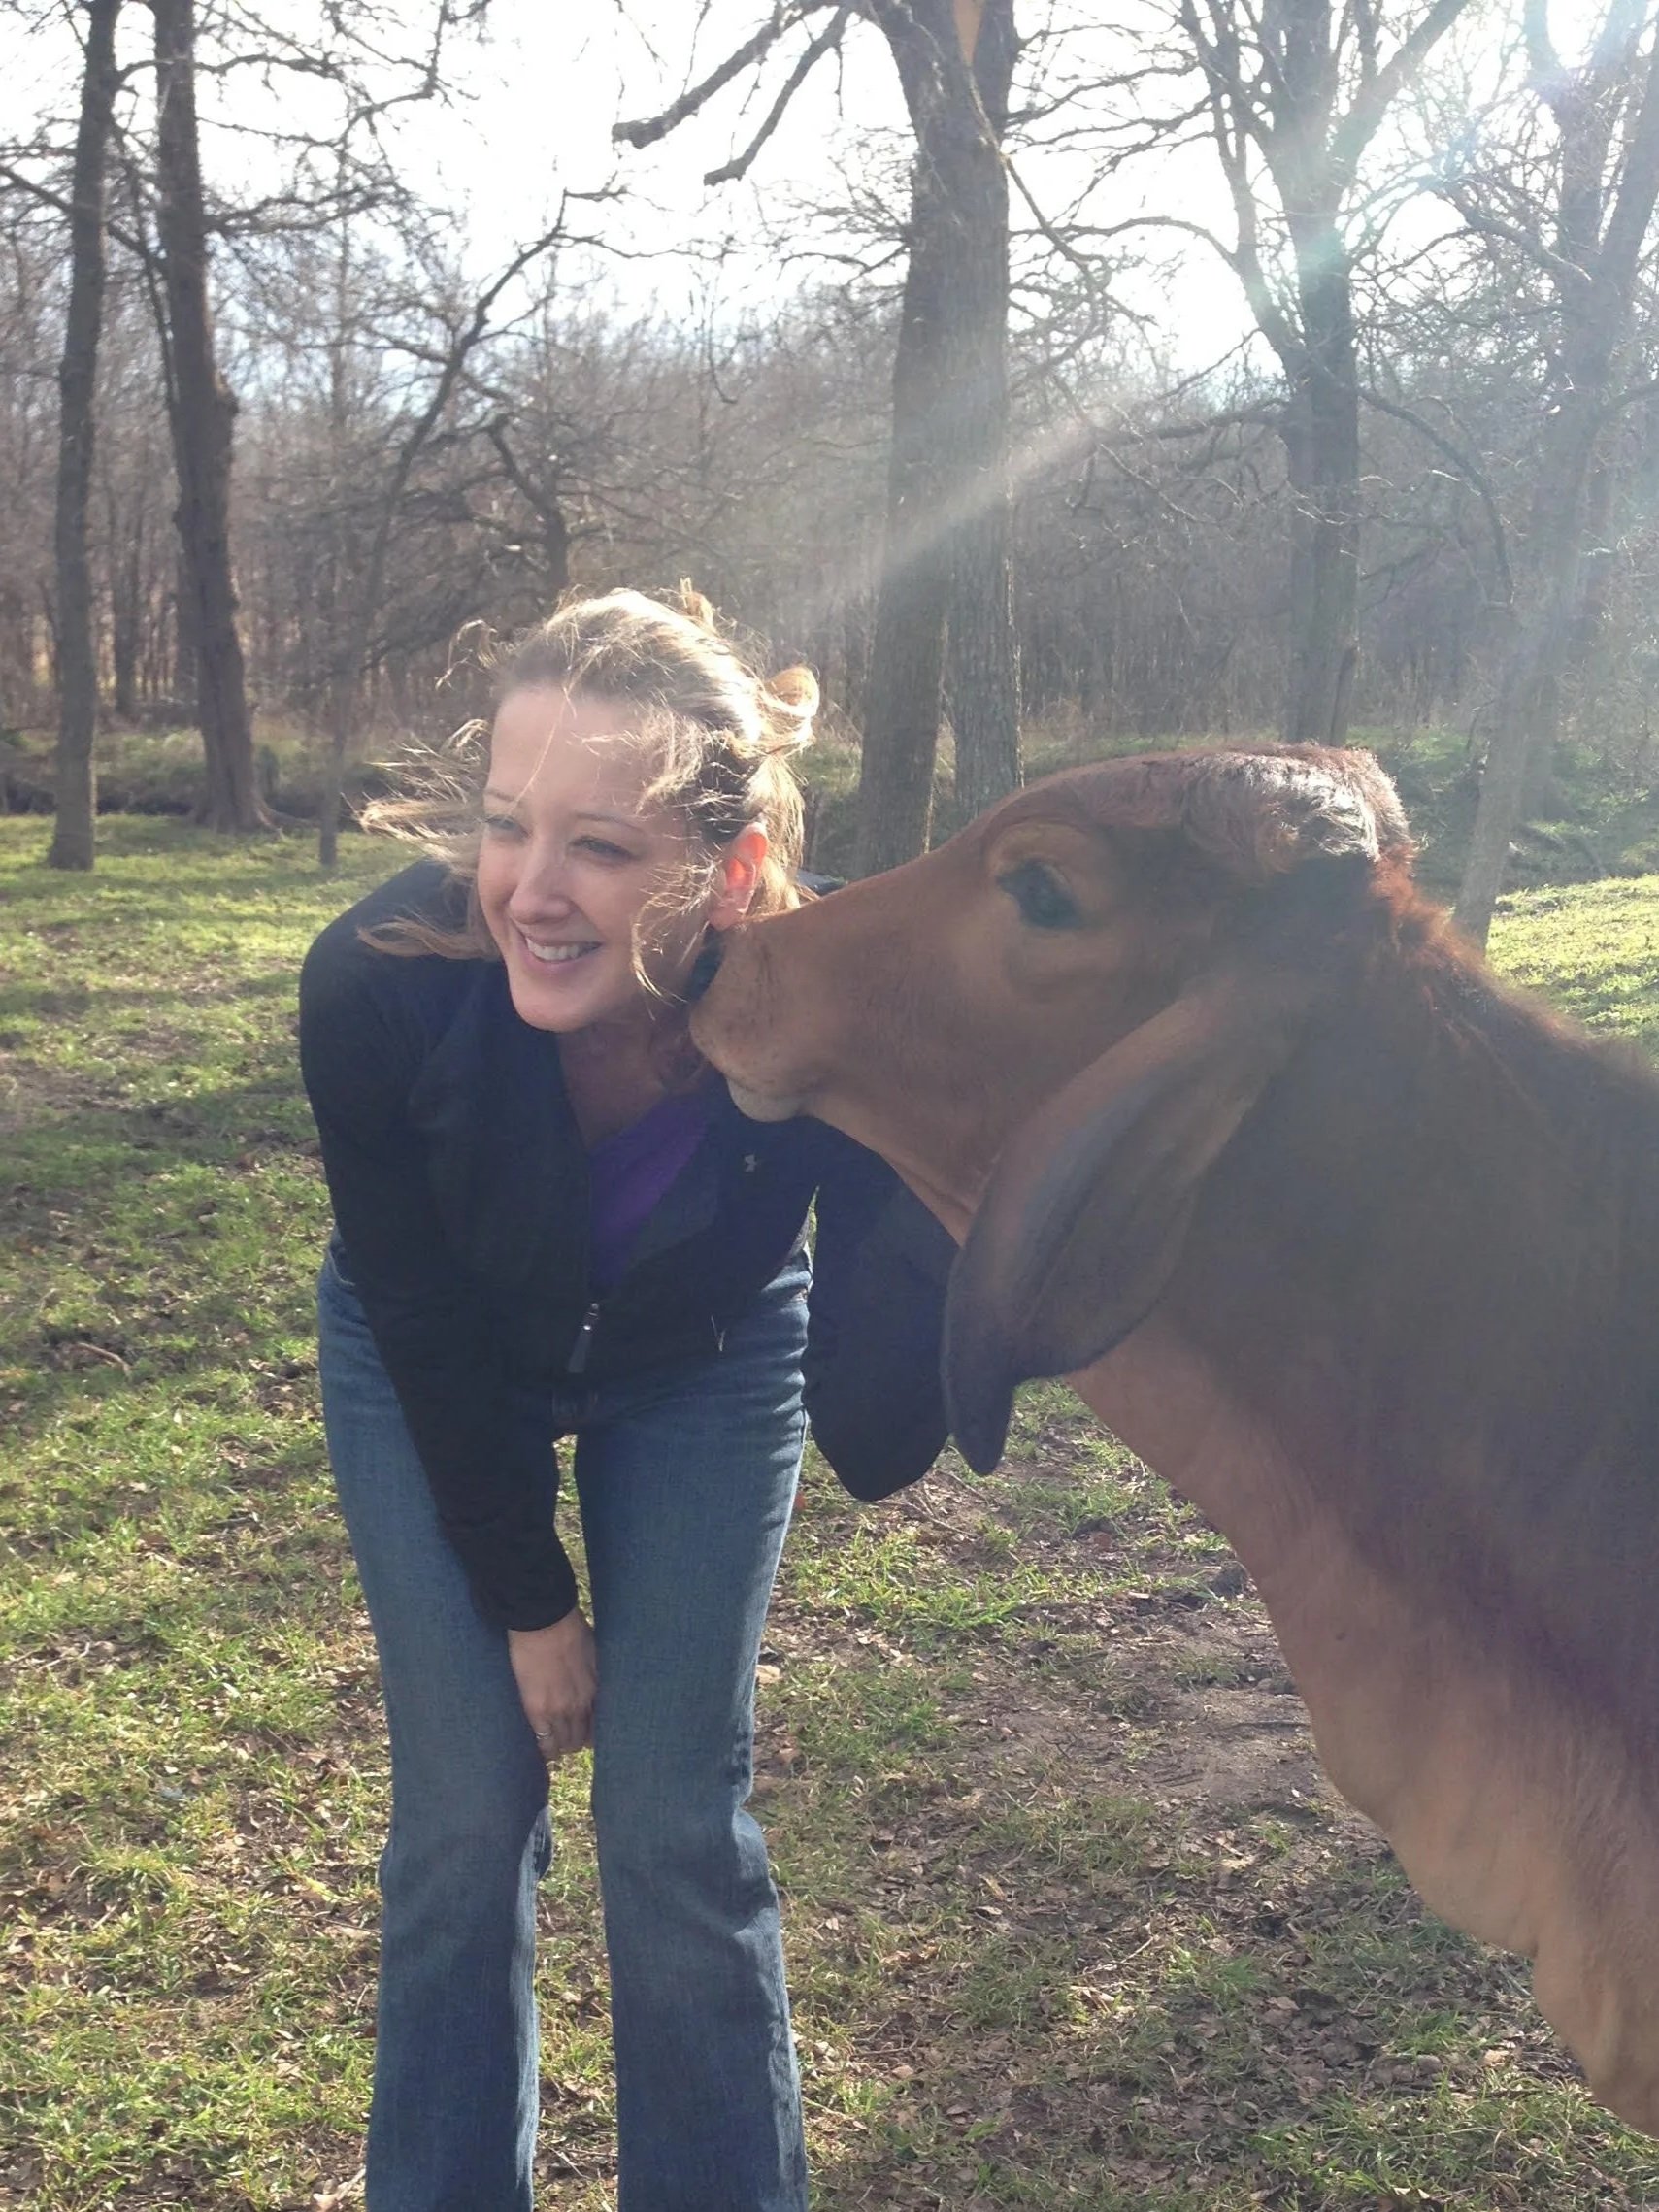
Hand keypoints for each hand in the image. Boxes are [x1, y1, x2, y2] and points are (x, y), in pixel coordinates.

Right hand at [508, 1611, 596, 1760]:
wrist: (543, 1620)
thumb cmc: (568, 1627)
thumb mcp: (593, 1651)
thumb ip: (593, 1672)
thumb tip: (592, 1679)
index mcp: (597, 1688)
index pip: (601, 1725)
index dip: (593, 1733)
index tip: (586, 1733)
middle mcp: (582, 1704)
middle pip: (583, 1739)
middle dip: (576, 1741)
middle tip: (567, 1737)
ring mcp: (560, 1710)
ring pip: (565, 1745)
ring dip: (560, 1746)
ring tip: (553, 1743)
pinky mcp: (537, 1710)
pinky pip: (544, 1743)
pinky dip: (544, 1749)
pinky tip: (541, 1748)